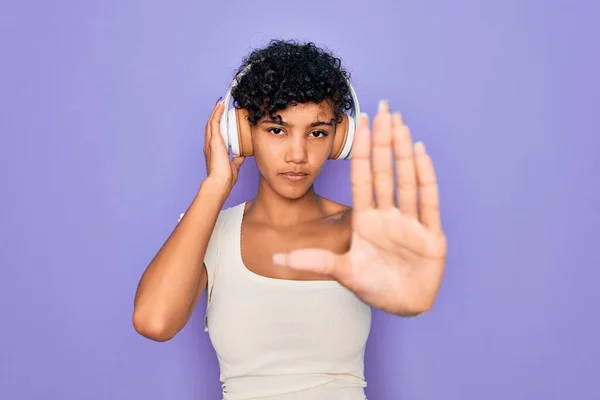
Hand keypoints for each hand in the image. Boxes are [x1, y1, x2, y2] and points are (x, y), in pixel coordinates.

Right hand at [203, 99, 244, 191]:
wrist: (220, 181)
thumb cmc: (225, 177)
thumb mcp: (233, 166)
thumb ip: (236, 160)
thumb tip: (241, 155)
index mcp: (213, 150)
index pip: (215, 134)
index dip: (218, 124)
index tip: (222, 118)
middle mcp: (209, 144)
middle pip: (211, 125)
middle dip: (216, 114)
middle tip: (221, 105)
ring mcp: (210, 141)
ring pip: (212, 121)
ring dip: (216, 110)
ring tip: (221, 102)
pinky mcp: (214, 140)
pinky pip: (214, 121)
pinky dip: (217, 112)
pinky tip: (221, 105)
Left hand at [273, 100, 446, 315]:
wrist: (404, 305)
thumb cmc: (375, 287)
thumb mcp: (344, 272)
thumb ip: (314, 261)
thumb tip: (277, 258)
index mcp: (366, 220)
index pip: (363, 178)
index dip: (362, 151)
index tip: (361, 125)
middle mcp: (388, 215)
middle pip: (385, 170)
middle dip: (384, 140)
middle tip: (383, 109)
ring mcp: (410, 222)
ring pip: (406, 179)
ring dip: (404, 151)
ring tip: (400, 123)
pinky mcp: (431, 234)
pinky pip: (428, 201)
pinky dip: (426, 177)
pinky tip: (421, 152)